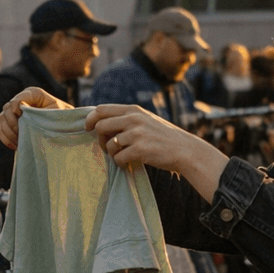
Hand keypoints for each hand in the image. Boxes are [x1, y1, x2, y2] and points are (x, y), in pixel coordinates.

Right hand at [0, 87, 71, 149]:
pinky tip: (17, 145)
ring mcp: (14, 113)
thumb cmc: (64, 120)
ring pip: (1, 119)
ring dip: (9, 132)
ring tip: (21, 141)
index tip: (19, 115)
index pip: (19, 98)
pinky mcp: (11, 125)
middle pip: (7, 108)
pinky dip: (5, 138)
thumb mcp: (57, 114)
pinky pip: (0, 130)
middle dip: (12, 123)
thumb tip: (21, 111)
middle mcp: (22, 101)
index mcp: (34, 94)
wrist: (65, 131)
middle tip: (22, 134)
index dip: (16, 106)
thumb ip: (41, 111)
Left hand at [87, 104, 229, 200]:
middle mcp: (133, 119)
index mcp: (133, 110)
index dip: (90, 119)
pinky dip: (121, 163)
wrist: (185, 150)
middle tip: (107, 147)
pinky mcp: (140, 149)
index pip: (101, 109)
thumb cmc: (163, 137)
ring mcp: (137, 134)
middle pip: (100, 126)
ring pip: (108, 145)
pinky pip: (118, 158)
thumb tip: (100, 122)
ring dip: (112, 154)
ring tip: (123, 156)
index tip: (88, 128)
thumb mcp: (146, 120)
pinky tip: (129, 163)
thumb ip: (127, 118)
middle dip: (99, 139)